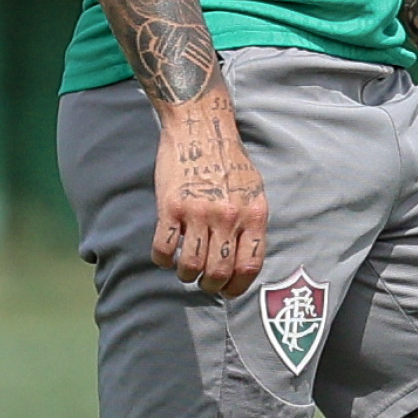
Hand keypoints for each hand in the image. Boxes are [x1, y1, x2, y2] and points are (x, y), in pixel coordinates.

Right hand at [152, 87, 267, 295]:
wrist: (200, 127)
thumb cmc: (228, 161)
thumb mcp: (253, 191)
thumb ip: (251, 224)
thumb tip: (245, 261)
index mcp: (254, 214)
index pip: (249, 266)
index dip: (237, 287)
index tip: (227, 290)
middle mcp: (228, 216)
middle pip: (219, 271)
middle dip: (210, 285)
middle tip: (204, 282)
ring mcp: (198, 212)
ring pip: (191, 266)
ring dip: (186, 275)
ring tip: (185, 270)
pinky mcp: (170, 206)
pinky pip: (164, 249)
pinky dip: (163, 260)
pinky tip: (166, 255)